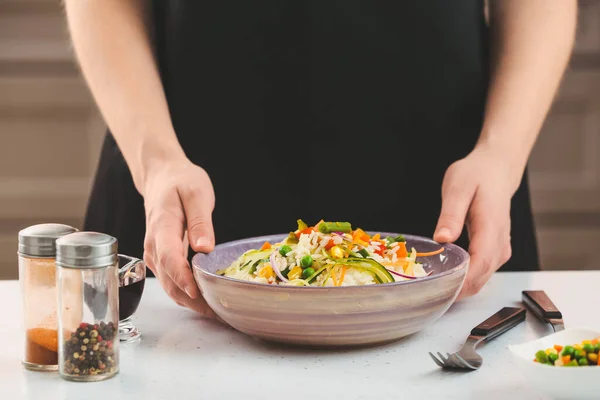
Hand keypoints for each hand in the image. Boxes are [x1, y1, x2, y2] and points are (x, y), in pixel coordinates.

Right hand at [141, 157, 216, 316]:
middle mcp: (154, 246)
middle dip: (194, 301)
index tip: (199, 293)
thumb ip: (200, 221)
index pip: (170, 258)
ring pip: (171, 287)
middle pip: (170, 281)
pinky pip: (173, 283)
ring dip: (193, 303)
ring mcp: (155, 255)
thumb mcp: (196, 193)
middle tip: (221, 313)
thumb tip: (204, 248)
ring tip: (220, 313)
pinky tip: (209, 301)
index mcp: (162, 227)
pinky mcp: (162, 260)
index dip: (183, 279)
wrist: (162, 178)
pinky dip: (189, 296)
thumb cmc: (180, 182)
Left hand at [433, 144, 522, 298]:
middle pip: (480, 278)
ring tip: (431, 288)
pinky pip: (481, 273)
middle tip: (425, 294)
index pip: (479, 265)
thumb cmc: (476, 176)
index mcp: (491, 228)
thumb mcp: (458, 188)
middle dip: (455, 290)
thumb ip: (451, 215)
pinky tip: (445, 278)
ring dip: (459, 287)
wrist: (497, 170)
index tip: (437, 291)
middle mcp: (500, 244)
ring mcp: (500, 250)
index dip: (460, 283)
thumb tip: (442, 239)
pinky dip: (464, 280)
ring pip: (481, 279)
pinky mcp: (495, 251)